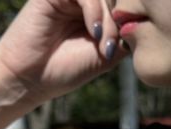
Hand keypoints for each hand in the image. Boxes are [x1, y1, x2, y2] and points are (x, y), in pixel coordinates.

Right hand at [0, 0, 129, 106]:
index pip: (120, 6)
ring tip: (102, 43)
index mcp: (93, 14)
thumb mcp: (103, 56)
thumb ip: (121, 37)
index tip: (124, 48)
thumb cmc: (64, 70)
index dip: (127, 22)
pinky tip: (93, 32)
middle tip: (111, 48)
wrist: (29, 79)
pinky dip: (94, 10)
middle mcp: (81, 1)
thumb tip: (140, 23)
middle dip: (118, 22)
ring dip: (108, 19)